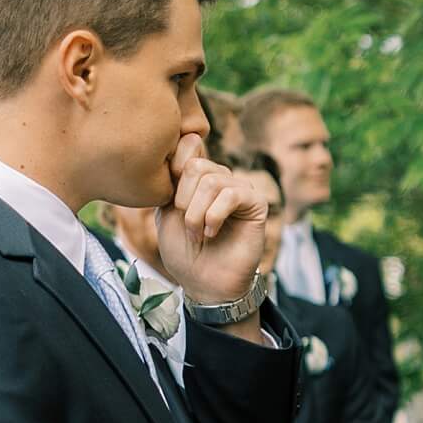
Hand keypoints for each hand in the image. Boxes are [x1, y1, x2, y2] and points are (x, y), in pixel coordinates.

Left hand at [153, 135, 267, 304]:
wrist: (204, 283)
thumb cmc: (185, 252)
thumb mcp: (166, 211)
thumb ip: (174, 179)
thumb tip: (191, 139)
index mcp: (199, 177)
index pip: (189, 146)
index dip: (174, 168)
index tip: (171, 201)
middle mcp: (221, 179)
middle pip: (197, 164)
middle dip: (184, 198)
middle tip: (185, 223)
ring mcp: (240, 190)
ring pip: (213, 181)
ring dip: (197, 212)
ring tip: (197, 234)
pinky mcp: (256, 204)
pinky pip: (232, 194)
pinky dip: (215, 215)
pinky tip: (212, 233)